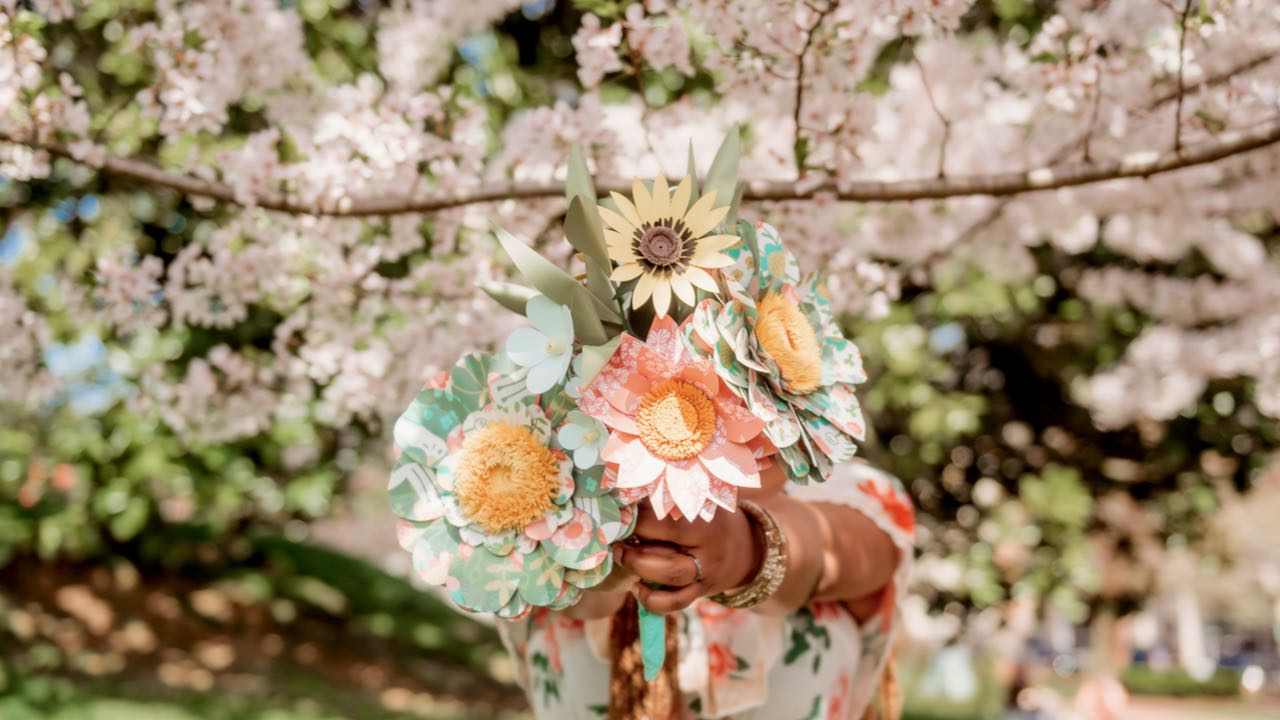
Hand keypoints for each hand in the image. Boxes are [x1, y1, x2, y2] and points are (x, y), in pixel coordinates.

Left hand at [616, 503, 763, 614]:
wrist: (747, 548)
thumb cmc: (713, 518)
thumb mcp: (700, 501)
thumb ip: (669, 500)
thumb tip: (628, 497)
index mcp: (706, 523)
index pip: (668, 523)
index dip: (639, 521)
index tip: (621, 514)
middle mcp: (708, 551)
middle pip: (668, 553)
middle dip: (635, 549)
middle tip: (616, 539)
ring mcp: (706, 574)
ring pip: (670, 578)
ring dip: (639, 570)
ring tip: (621, 556)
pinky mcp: (701, 593)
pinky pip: (675, 603)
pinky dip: (651, 600)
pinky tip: (636, 587)